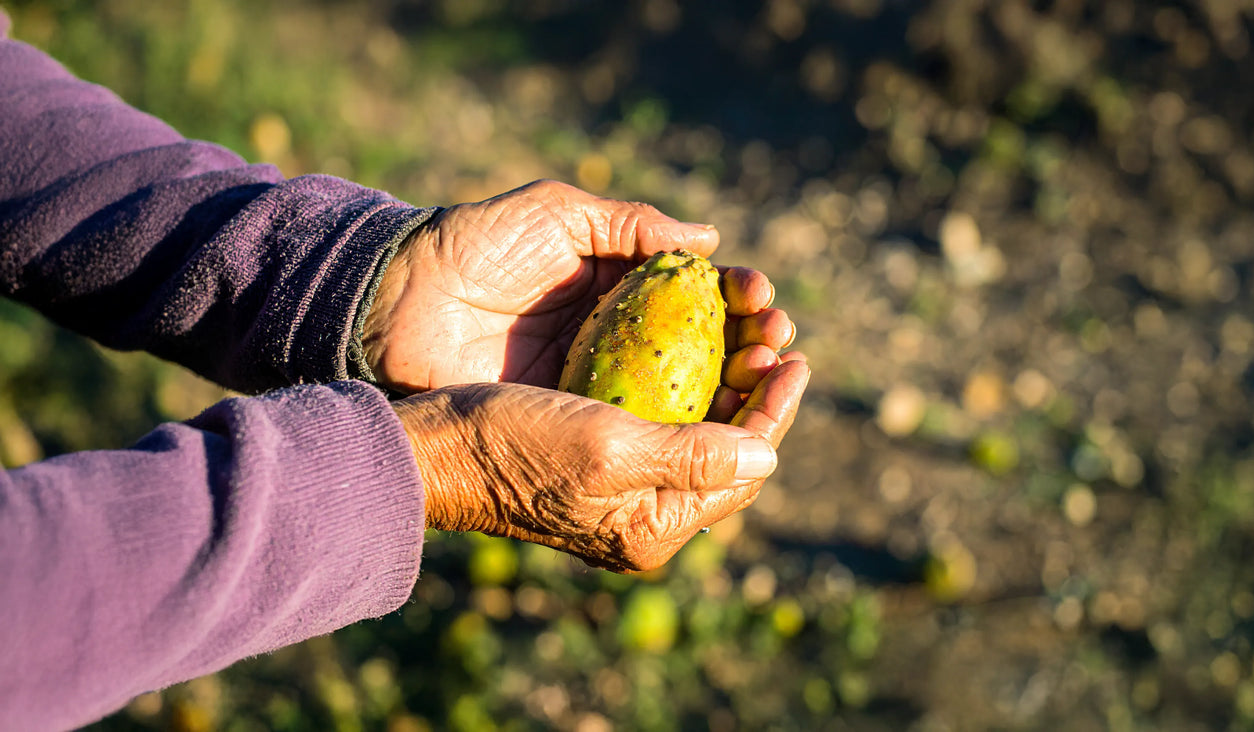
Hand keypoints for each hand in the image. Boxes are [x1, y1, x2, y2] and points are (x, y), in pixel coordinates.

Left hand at [362, 180, 795, 393]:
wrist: (394, 307)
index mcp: (613, 287)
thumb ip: (631, 225)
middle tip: (776, 343)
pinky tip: (720, 426)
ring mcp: (596, 387)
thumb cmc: (473, 248)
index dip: (737, 299)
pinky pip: (641, 434)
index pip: (696, 297)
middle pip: (702, 350)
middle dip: (749, 347)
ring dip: (732, 393)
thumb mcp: (556, 217)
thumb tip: (710, 241)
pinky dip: (684, 432)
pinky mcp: (573, 425)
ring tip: (765, 376)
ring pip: (682, 397)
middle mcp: (614, 340)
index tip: (765, 301)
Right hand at [392, 359, 809, 572]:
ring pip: (697, 429)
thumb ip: (691, 458)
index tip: (795, 358)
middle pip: (727, 450)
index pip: (743, 470)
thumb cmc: (515, 445)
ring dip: (725, 380)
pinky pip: (661, 417)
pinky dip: (683, 379)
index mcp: (654, 526)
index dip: (775, 412)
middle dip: (757, 392)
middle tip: (776, 334)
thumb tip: (767, 456)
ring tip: (744, 330)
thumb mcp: (609, 449)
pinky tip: (688, 340)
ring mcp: (621, 486)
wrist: (433, 446)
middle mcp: (644, 514)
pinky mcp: (598, 456)